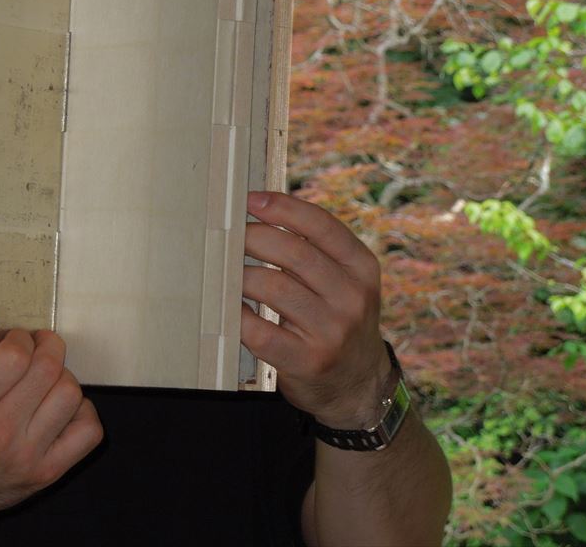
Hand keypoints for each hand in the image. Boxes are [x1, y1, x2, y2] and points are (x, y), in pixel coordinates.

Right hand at [0, 330, 102, 545]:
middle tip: (36, 345)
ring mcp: (26, 458)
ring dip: (62, 377)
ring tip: (44, 378)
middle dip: (47, 345)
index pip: (15, 355)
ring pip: (72, 395)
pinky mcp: (46, 475)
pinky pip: (88, 432)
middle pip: (49, 370)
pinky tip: (58, 408)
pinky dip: (81, 411)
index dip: (20, 336)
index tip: (14, 337)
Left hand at [240, 191, 390, 428]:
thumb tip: (258, 212)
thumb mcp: (345, 283)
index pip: (321, 225)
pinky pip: (260, 330)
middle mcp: (352, 297)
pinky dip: (237, 314)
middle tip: (228, 235)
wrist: (358, 386)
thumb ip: (315, 251)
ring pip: (272, 287)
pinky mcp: (306, 360)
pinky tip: (227, 306)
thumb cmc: (337, 321)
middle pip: (293, 252)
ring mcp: (331, 331)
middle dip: (252, 237)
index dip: (282, 208)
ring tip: (223, 269)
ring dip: (239, 274)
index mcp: (362, 268)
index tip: (250, 199)